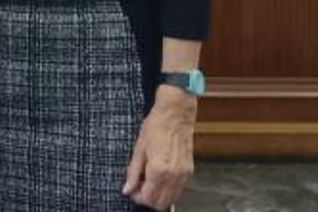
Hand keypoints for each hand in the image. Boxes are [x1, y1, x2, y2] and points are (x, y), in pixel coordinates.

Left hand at [124, 85, 196, 208]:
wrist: (176, 114)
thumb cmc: (157, 126)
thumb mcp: (139, 149)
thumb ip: (133, 172)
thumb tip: (127, 188)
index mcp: (158, 170)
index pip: (148, 198)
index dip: (137, 197)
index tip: (132, 190)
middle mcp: (173, 175)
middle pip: (161, 203)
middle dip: (148, 199)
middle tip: (140, 187)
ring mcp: (183, 174)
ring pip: (172, 199)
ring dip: (159, 195)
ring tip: (149, 181)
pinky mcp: (189, 170)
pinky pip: (179, 189)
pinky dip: (169, 189)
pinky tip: (160, 177)